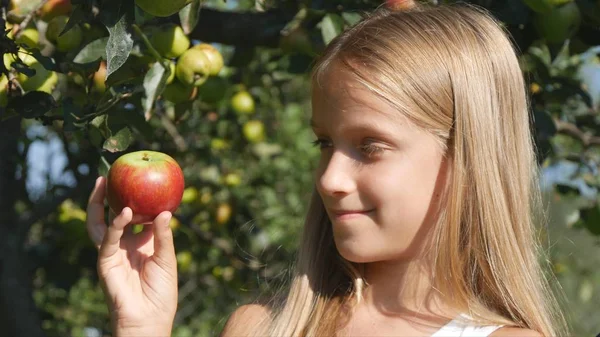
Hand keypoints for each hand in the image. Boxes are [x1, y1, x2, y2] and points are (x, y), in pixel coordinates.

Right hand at [86, 176, 177, 335]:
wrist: (149, 318)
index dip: (136, 199)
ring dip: (99, 203)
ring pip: (100, 223)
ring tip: (103, 183)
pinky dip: (116, 224)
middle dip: (107, 195)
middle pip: (111, 215)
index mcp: (140, 243)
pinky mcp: (104, 262)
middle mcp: (124, 245)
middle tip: (110, 174)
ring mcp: (112, 252)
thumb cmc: (162, 292)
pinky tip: (124, 212)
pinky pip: (108, 239)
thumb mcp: (167, 259)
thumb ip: (164, 235)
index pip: (135, 216)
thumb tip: (165, 211)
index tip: (140, 179)